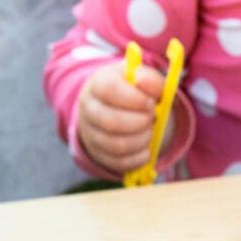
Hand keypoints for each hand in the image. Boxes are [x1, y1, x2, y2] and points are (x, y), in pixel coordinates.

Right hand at [77, 61, 173, 177]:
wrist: (114, 107)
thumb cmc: (131, 90)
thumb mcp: (140, 79)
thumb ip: (149, 79)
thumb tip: (147, 83)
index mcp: (98, 84)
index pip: (108, 90)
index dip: (133, 99)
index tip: (151, 103)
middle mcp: (88, 109)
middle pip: (109, 121)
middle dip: (138, 122)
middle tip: (152, 119)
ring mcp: (91, 133)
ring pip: (115, 144)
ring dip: (141, 140)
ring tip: (150, 132)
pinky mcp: (99, 154)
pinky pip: (119, 162)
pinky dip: (138, 158)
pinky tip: (147, 150)